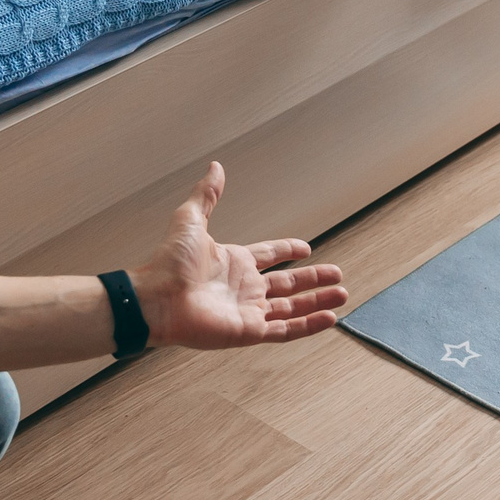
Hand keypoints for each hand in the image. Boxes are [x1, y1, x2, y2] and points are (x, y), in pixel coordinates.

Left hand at [132, 162, 347, 349]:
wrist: (156, 299)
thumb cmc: (169, 262)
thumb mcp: (191, 219)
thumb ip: (208, 195)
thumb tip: (216, 167)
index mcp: (235, 262)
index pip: (270, 255)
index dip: (288, 250)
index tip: (306, 249)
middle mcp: (244, 288)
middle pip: (287, 284)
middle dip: (313, 279)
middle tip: (337, 275)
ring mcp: (248, 311)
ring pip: (292, 308)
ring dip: (317, 301)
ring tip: (342, 294)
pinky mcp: (250, 332)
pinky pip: (286, 331)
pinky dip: (308, 326)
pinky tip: (330, 318)